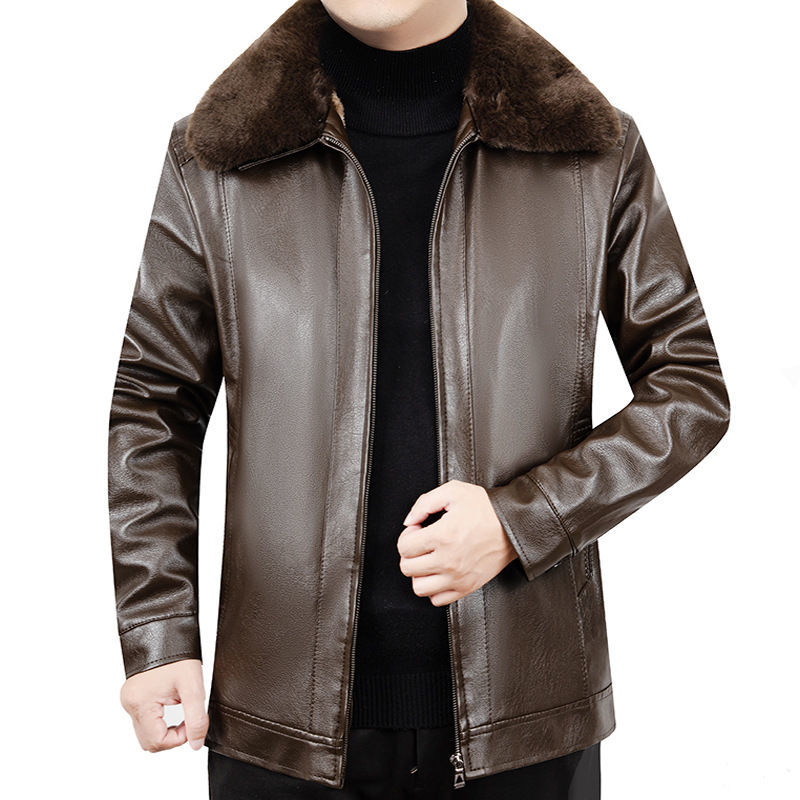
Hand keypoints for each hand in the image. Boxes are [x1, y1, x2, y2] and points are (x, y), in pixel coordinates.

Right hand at [119, 658, 207, 752]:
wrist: (166, 630)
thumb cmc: (178, 654)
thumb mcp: (193, 686)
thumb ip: (196, 718)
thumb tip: (196, 744)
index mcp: (141, 704)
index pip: (157, 742)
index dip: (178, 739)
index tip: (191, 722)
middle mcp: (130, 704)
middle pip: (149, 741)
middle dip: (171, 736)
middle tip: (187, 718)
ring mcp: (129, 700)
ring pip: (145, 732)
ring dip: (164, 728)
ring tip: (179, 707)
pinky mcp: (132, 695)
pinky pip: (143, 719)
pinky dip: (158, 719)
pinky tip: (170, 704)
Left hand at [397, 479, 518, 605]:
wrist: (514, 525)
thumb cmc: (486, 508)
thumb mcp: (453, 491)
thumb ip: (424, 503)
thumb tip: (409, 521)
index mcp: (442, 536)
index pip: (404, 547)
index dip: (407, 535)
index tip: (418, 530)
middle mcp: (448, 561)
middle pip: (407, 568)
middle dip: (410, 554)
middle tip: (422, 543)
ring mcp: (457, 577)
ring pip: (419, 588)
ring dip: (419, 573)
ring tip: (428, 560)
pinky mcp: (467, 587)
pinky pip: (438, 599)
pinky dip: (434, 588)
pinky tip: (440, 572)